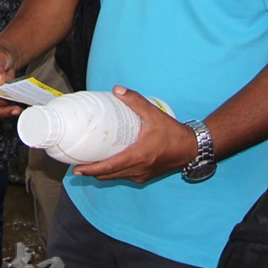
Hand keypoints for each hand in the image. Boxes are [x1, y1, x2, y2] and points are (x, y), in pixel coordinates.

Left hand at [73, 87, 197, 183]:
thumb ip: (135, 101)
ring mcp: (141, 175)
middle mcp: (138, 169)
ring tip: (88, 164)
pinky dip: (113, 173)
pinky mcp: (145, 176)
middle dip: (91, 172)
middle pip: (108, 175)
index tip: (76, 169)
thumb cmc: (173, 133)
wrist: (191, 148)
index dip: (91, 169)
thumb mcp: (154, 114)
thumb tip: (117, 89)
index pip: (109, 167)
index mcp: (138, 156)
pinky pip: (124, 176)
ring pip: (116, 177)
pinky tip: (109, 163)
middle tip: (76, 165)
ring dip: (102, 174)